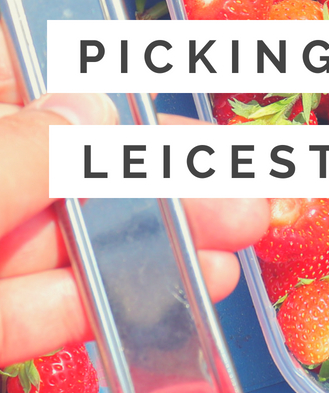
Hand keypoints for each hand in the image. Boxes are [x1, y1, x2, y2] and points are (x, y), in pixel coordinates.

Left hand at [0, 36, 269, 365]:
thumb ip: (21, 154)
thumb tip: (96, 111)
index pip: (24, 80)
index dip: (104, 88)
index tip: (181, 105)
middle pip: (64, 166)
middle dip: (159, 175)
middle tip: (242, 181)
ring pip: (62, 241)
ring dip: (156, 238)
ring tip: (242, 232)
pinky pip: (35, 311)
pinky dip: (109, 301)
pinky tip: (185, 286)